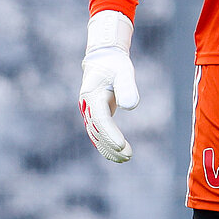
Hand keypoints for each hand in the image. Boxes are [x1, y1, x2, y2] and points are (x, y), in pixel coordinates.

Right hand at [79, 10, 138, 162]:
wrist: (103, 60)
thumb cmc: (115, 65)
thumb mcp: (123, 72)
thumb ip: (126, 87)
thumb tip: (130, 107)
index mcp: (92, 96)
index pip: (101, 119)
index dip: (110, 133)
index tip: (121, 145)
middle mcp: (87, 106)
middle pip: (97, 131)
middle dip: (111, 146)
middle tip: (128, 156)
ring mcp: (89, 112)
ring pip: (96, 136)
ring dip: (110, 149)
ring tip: (127, 158)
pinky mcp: (95, 116)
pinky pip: (99, 134)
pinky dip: (107, 145)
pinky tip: (118, 155)